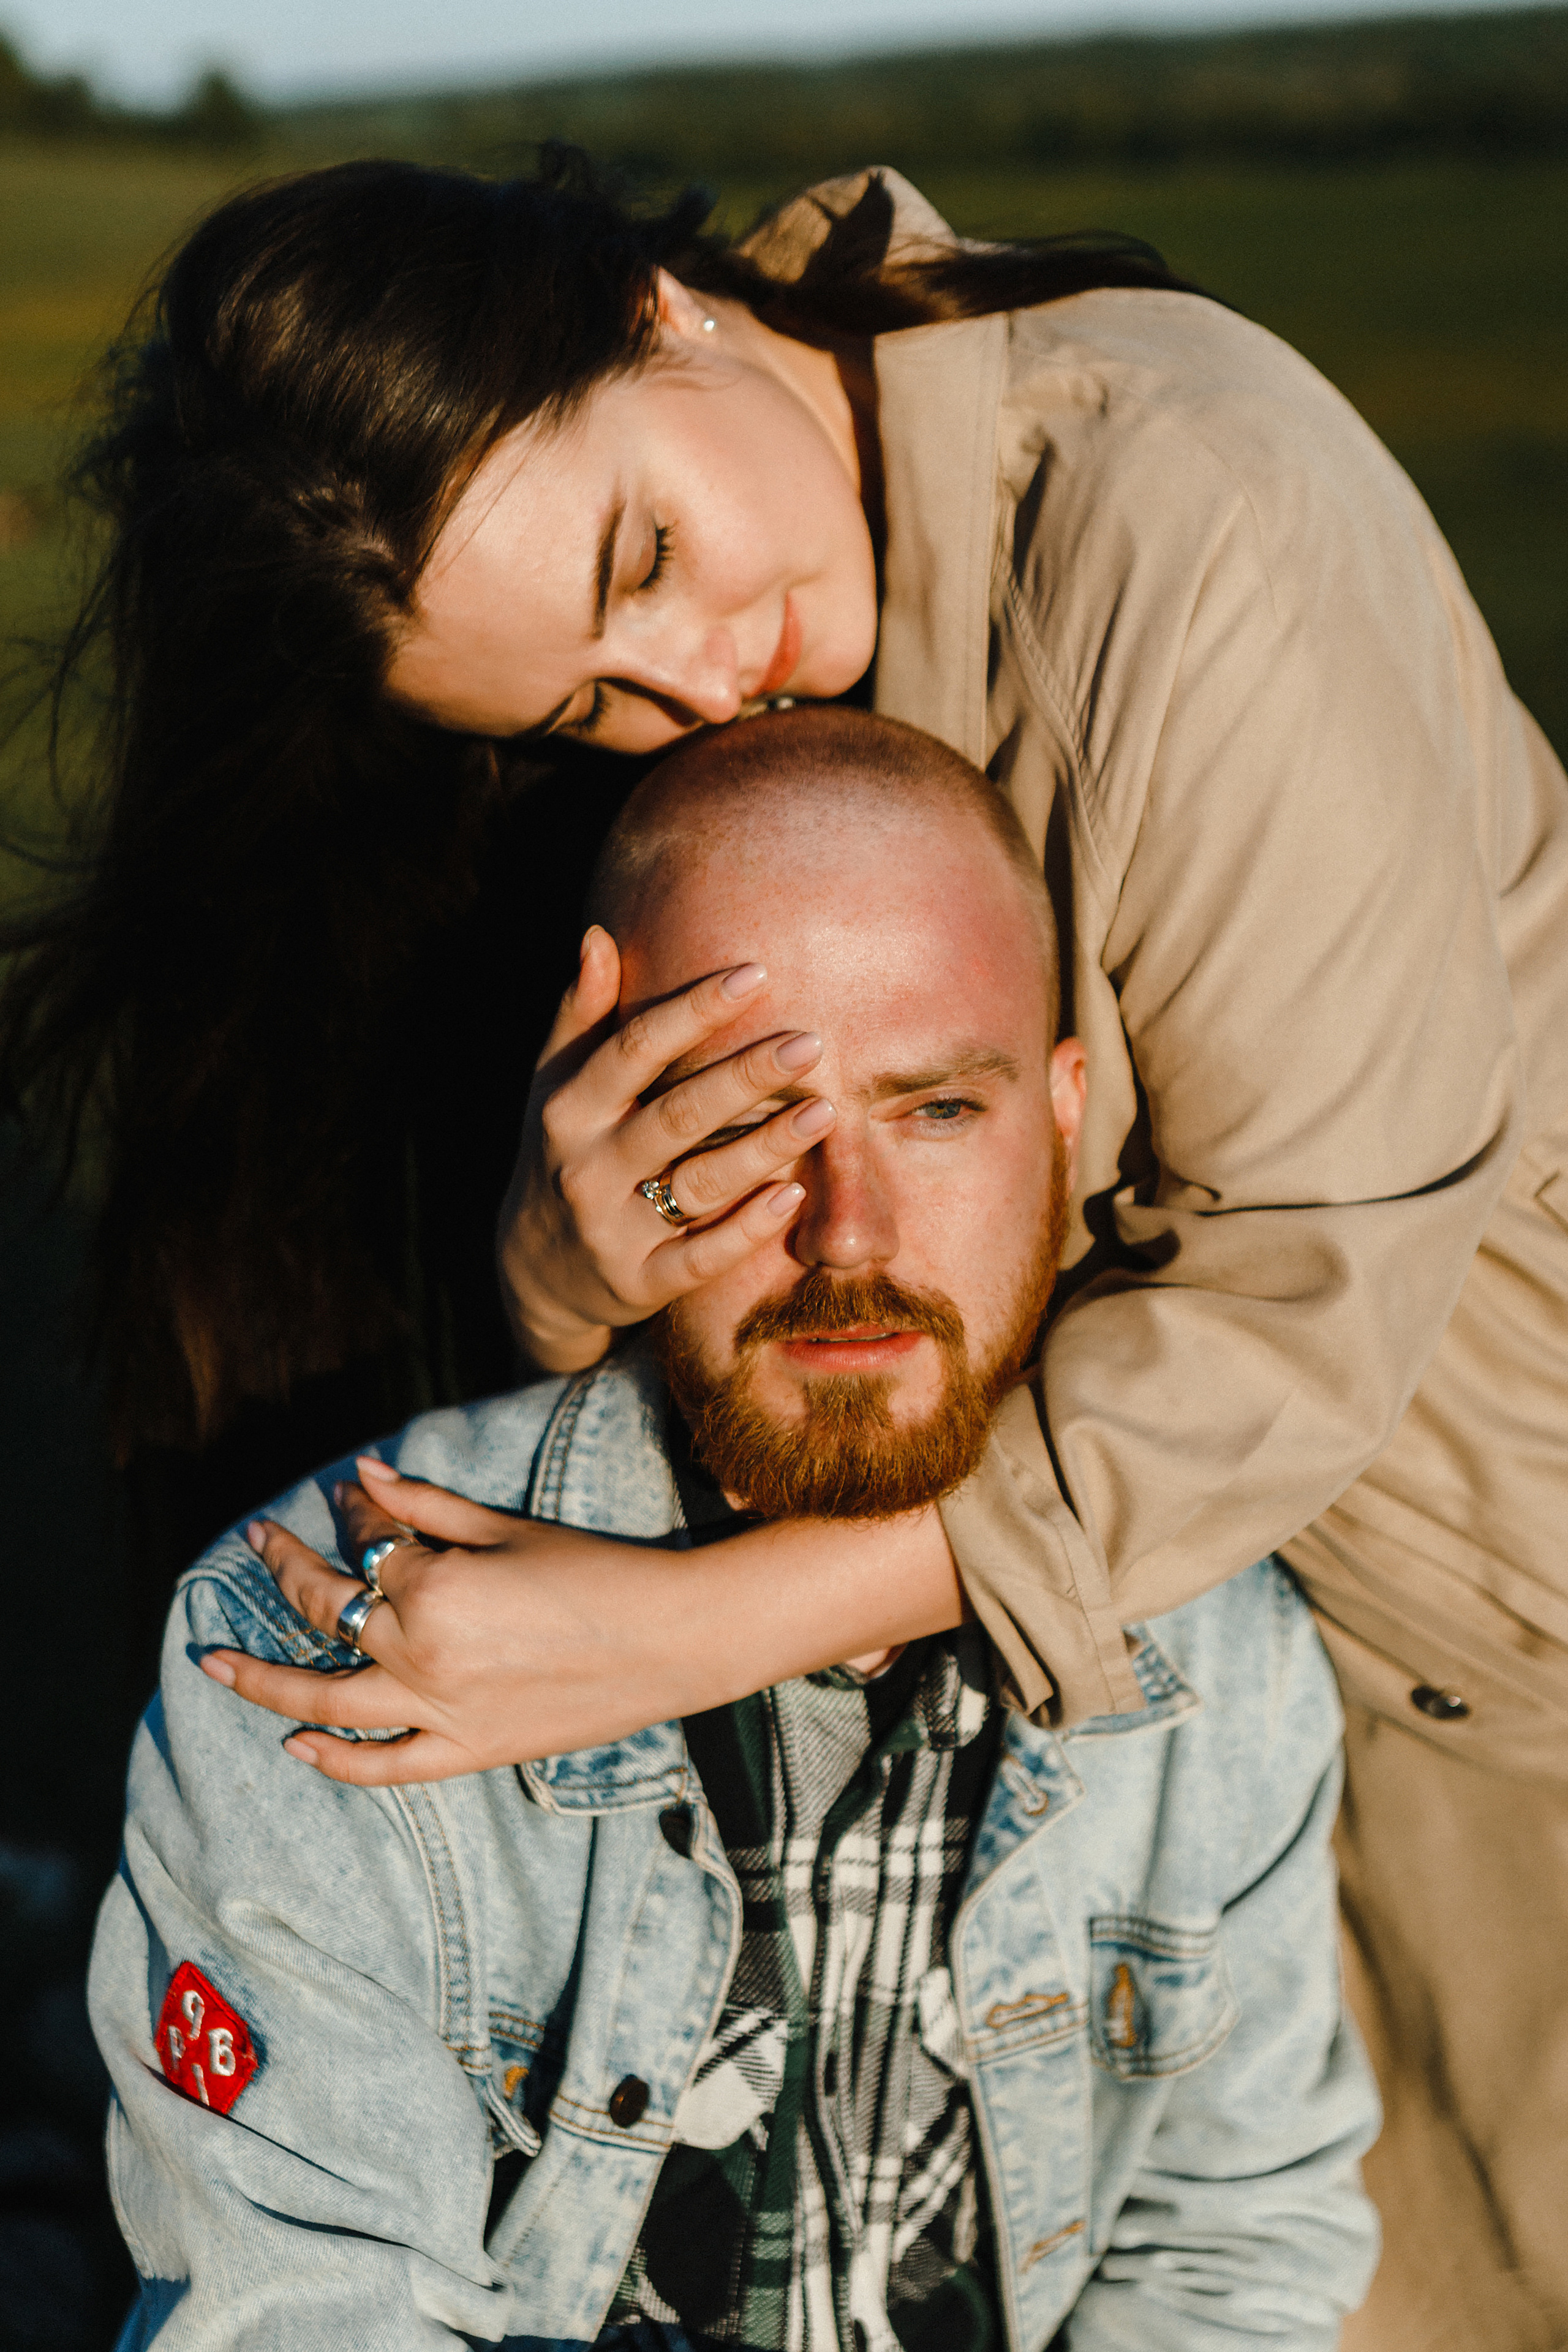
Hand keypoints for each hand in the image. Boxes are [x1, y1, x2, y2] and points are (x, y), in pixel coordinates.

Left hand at [198, 1456, 962, 1784]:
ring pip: (323, 1699)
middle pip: (327, 1609)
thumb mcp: (507, 1528)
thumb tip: (364, 1473)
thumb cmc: (599, 1573)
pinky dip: (332, 1758)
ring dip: (261, 1679)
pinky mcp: (467, 1752)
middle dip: (285, 1567)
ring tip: (214, 1662)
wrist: (675, 1640)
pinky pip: (381, 1763)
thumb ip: (426, 1506)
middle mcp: (422, 1652)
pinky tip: (295, 1742)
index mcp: (435, 1586)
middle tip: (258, 1542)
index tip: (345, 1493)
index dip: (348, 1513)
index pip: (364, 1545)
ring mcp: (439, 1710)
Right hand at [497, 926, 837, 1371]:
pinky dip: (746, 1229)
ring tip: (825, 1113)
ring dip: (763, 1148)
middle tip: (813, 1043)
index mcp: (569, 1108)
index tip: (757, 973)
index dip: (694, 1009)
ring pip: (698, 1185)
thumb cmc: (565, 1151)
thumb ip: (581, 1015)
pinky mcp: (640, 1283)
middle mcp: (586, 1167)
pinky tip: (794, 1195)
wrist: (535, 1271)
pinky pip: (700, 1258)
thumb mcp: (555, 1085)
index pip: (635, 1048)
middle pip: (676, 1114)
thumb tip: (598, 936)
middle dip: (746, 1076)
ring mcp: (612, 1229)